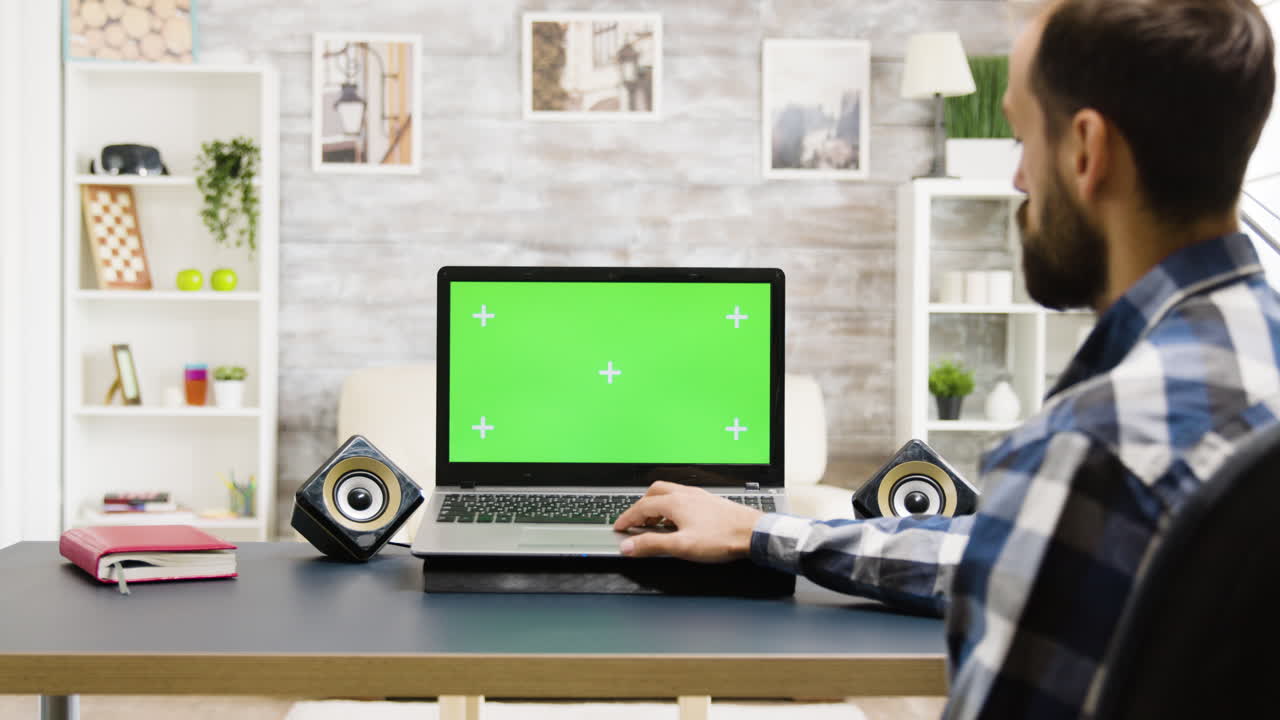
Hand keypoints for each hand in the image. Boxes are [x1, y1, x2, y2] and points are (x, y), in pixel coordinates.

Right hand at [612, 481, 763, 562]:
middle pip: (654, 493)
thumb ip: (652, 545)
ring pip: (669, 493)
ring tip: (655, 523)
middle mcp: (685, 495)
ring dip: (657, 505)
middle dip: (640, 506)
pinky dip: (672, 506)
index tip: (619, 527)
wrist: (752, 533)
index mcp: (675, 503)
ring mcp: (698, 496)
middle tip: (635, 521)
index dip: (627, 518)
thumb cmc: (722, 538)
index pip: (641, 507)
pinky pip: (683, 498)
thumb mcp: (681, 546)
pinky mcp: (709, 501)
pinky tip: (679, 522)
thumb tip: (628, 546)